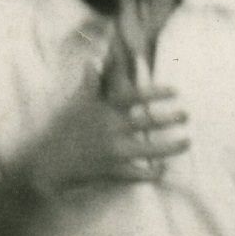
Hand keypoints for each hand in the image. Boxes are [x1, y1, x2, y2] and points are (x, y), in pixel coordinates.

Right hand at [20, 81, 189, 196]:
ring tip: (187, 142)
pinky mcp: (110, 172)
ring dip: (170, 147)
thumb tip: (93, 61)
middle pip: (146, 123)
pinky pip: (136, 174)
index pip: (133, 97)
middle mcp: (109, 129)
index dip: (156, 93)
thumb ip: (90, 84)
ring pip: (147, 150)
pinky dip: (151, 173)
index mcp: (102, 109)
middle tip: (187, 115)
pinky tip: (164, 170)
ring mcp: (111, 152)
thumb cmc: (62, 130)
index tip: (175, 91)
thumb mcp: (75, 103)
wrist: (47, 163)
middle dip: (169, 119)